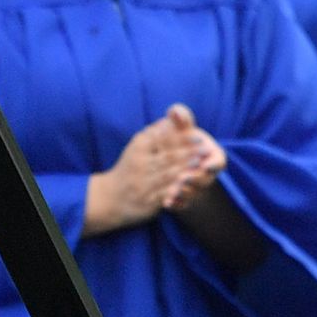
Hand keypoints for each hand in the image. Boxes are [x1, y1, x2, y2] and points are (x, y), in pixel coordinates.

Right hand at [85, 105, 218, 234]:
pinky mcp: (147, 201)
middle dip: (187, 153)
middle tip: (206, 148)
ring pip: (167, 176)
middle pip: (166, 158)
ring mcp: (142, 184)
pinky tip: (189, 187)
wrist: (111, 197)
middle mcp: (139, 165)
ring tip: (201, 164)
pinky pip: (164, 194)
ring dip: (185, 170)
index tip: (197, 136)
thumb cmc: (130, 167)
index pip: (162, 141)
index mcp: (138, 148)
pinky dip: (177, 190)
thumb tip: (172, 115)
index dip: (181, 139)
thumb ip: (156, 132)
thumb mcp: (138, 145)